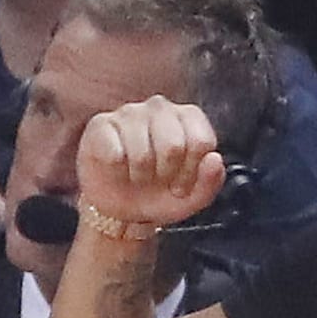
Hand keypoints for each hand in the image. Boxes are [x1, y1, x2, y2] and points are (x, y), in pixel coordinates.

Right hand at [76, 96, 228, 229]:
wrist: (121, 210)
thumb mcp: (192, 198)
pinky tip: (118, 169)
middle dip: (167, 174)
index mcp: (188, 119)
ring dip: (140, 175)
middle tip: (159, 180)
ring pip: (141, 152)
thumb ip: (211, 181)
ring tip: (138, 176)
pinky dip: (117, 172)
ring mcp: (129, 113)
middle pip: (173, 146)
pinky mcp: (101, 124)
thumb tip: (215, 159)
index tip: (181, 183)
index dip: (192, 172)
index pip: (202, 141)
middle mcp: (160, 108)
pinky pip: (113, 153)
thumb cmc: (158, 195)